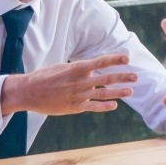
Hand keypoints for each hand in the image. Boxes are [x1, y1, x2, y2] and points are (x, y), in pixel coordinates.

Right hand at [1, 53, 135, 115]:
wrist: (29, 91)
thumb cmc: (45, 77)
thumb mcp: (62, 67)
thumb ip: (78, 69)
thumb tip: (90, 67)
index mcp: (77, 68)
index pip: (100, 61)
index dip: (115, 59)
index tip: (127, 57)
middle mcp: (80, 81)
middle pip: (107, 78)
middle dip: (123, 77)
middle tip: (136, 76)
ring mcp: (78, 95)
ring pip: (103, 93)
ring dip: (119, 92)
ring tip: (131, 91)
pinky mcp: (74, 107)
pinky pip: (93, 107)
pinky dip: (105, 106)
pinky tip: (115, 105)